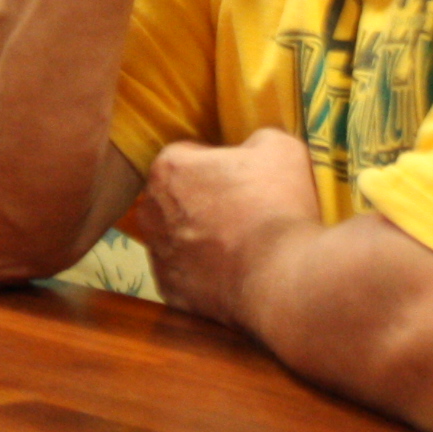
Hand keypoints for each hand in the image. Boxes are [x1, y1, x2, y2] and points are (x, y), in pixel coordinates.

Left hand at [128, 128, 323, 328]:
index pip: (187, 154)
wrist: (282, 278)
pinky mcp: (169, 292)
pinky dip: (204, 274)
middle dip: (202, 200)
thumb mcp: (279, 148)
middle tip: (243, 211)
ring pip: (176, 237)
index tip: (243, 177)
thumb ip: (254, 139)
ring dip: (200, 237)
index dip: (217, 162)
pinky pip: (185, 275)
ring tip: (242, 244)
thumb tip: (249, 149)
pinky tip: (234, 272)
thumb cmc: (279, 206)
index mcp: (168, 168)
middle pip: (175, 197)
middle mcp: (150, 210)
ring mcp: (157, 255)